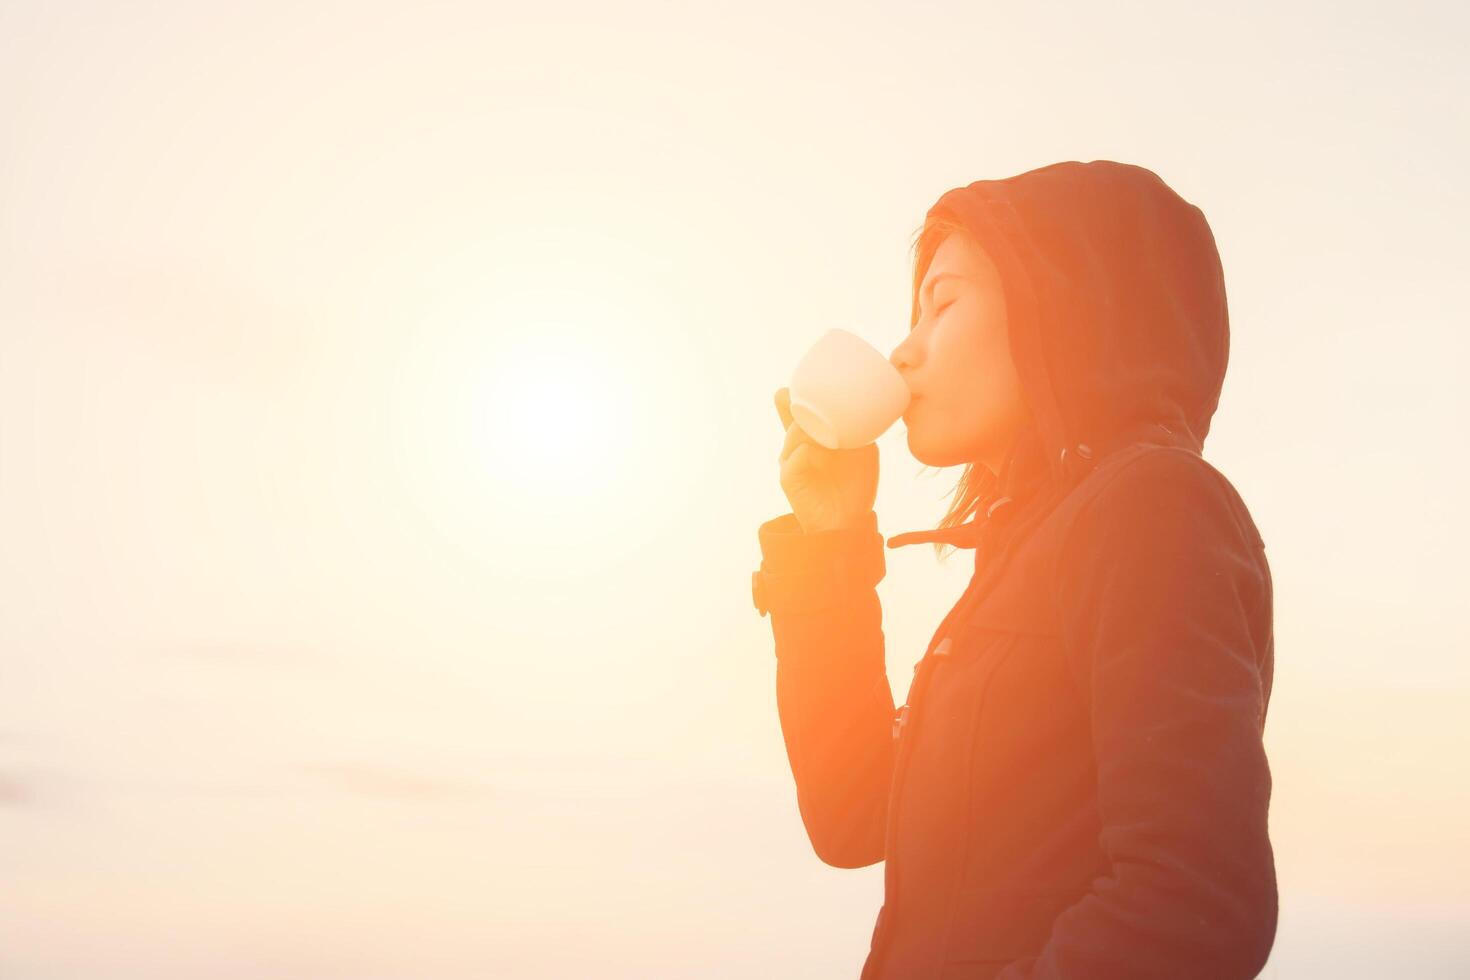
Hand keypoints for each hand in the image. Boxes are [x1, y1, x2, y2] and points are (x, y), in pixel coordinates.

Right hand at [774, 387, 879, 533]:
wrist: (847, 521)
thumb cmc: (855, 486)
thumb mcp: (864, 452)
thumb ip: (861, 431)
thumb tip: (862, 411)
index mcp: (815, 438)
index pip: (803, 413)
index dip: (798, 397)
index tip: (799, 383)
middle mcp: (799, 447)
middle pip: (790, 419)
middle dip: (788, 404)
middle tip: (786, 393)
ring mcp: (791, 462)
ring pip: (793, 435)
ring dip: (806, 430)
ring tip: (823, 433)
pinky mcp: (788, 479)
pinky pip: (792, 460)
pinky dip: (805, 453)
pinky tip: (816, 453)